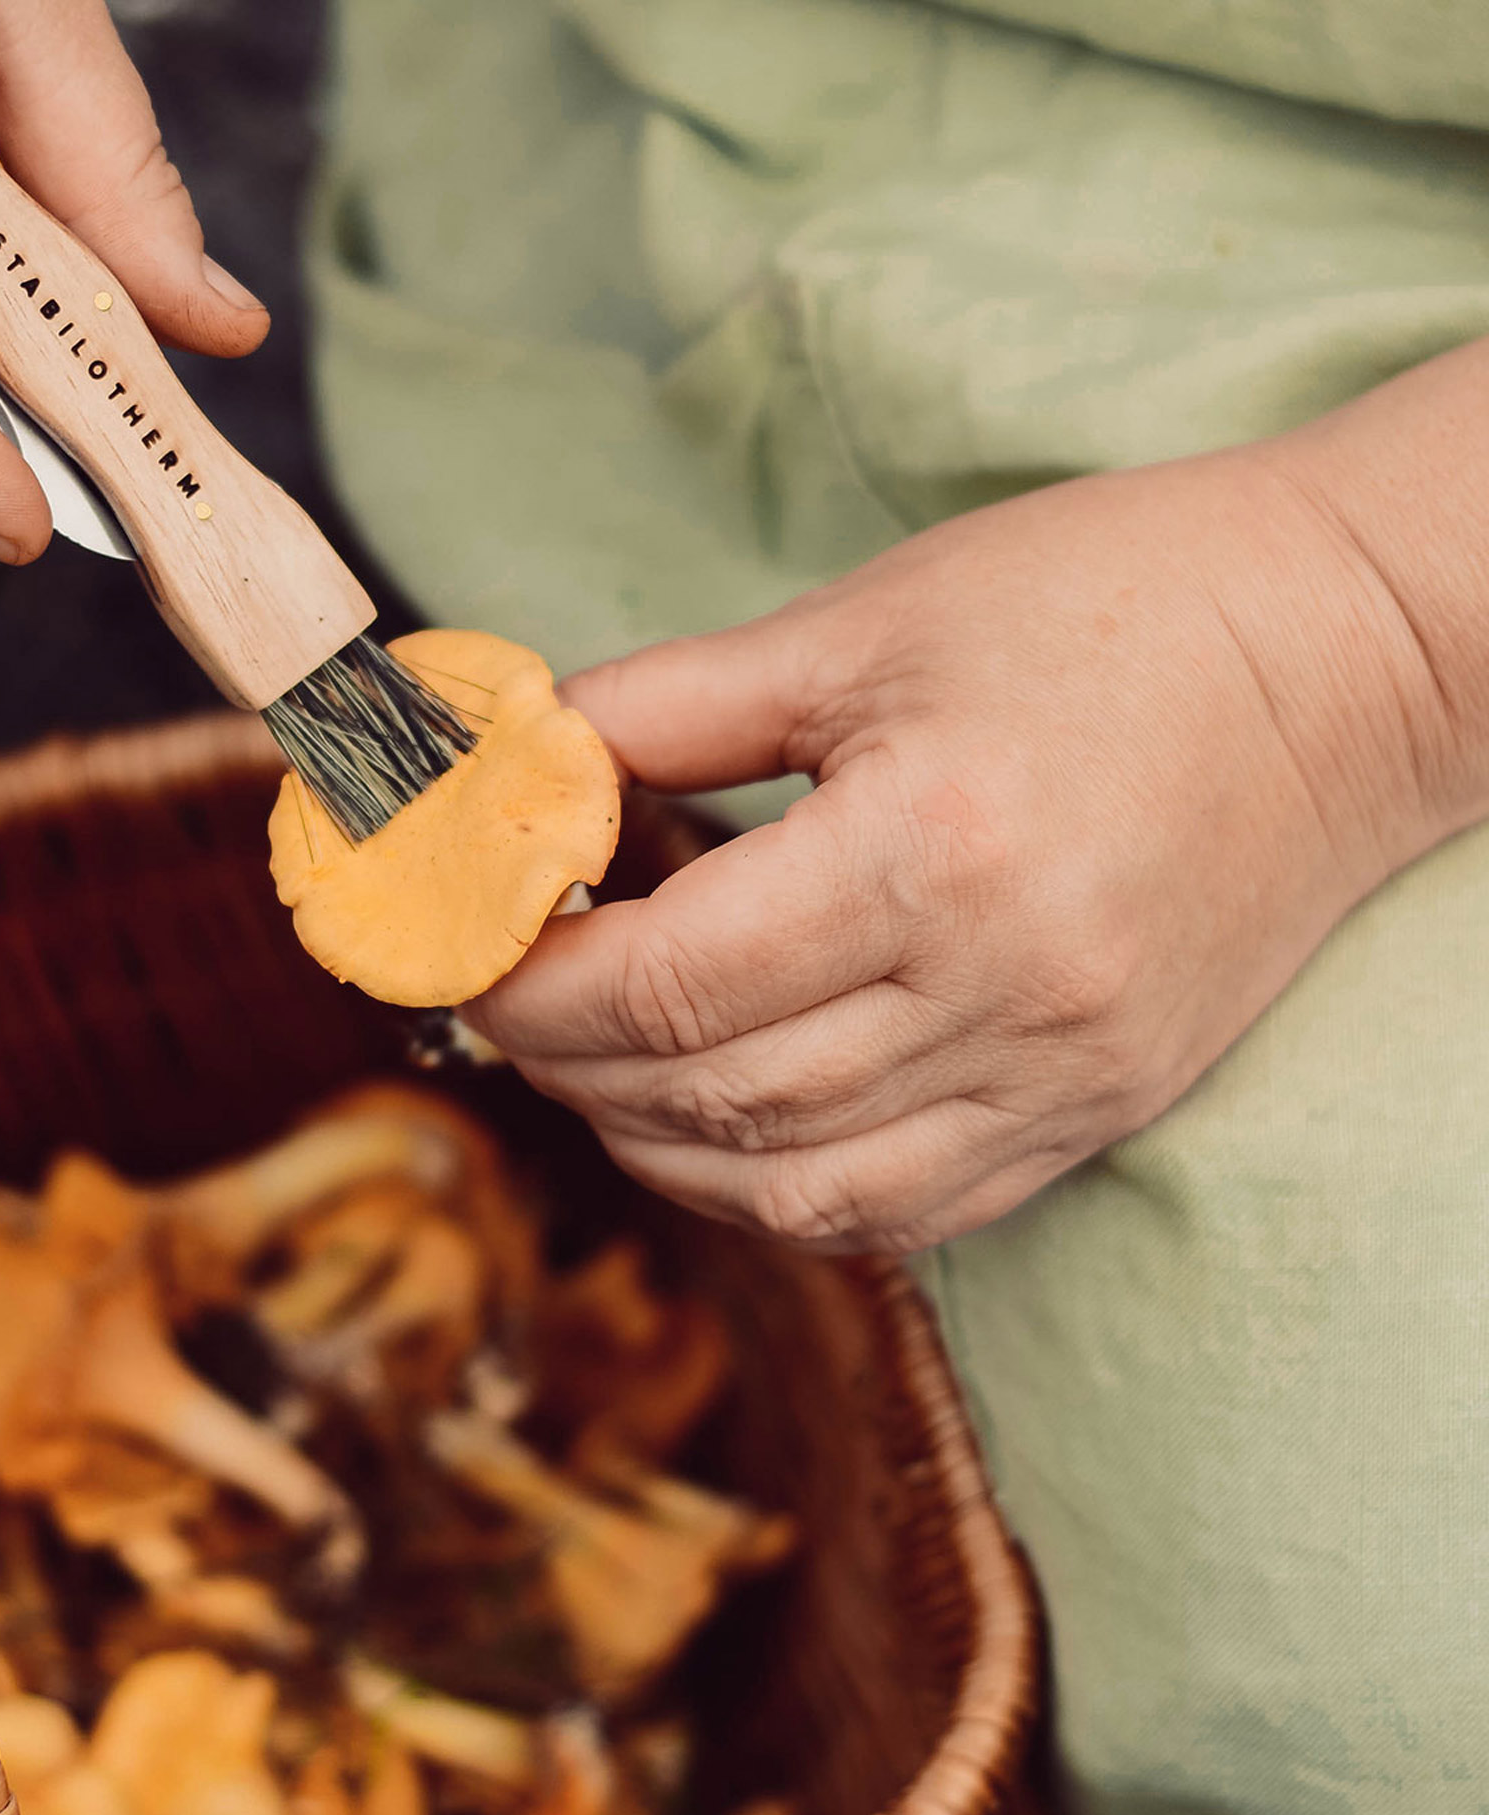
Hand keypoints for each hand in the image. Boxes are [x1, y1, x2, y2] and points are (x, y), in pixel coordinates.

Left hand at [469, 409, 1481, 1251]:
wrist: (1349, 654)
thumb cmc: (1106, 602)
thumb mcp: (858, 624)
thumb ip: (663, 710)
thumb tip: (512, 773)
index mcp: (932, 855)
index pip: (665, 987)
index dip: (530, 985)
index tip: (465, 950)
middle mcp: (1004, 996)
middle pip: (711, 1097)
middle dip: (566, 1062)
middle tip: (502, 996)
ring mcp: (1065, 1075)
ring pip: (796, 1187)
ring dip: (654, 1142)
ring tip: (587, 1063)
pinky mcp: (1102, 1110)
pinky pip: (905, 1213)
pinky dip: (778, 1189)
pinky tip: (715, 1126)